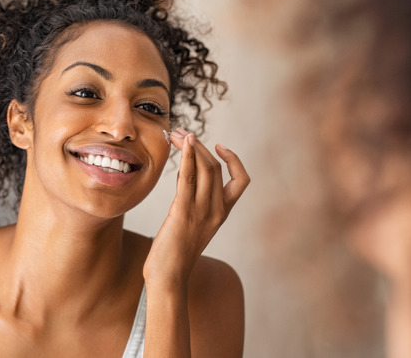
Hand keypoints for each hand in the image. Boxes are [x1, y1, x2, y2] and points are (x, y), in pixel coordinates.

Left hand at [143, 128, 249, 291]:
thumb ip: (194, 204)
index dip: (234, 159)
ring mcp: (202, 211)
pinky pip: (188, 178)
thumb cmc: (175, 255)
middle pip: (216, 167)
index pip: (241, 180)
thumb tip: (185, 180)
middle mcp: (217, 210)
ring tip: (176, 133)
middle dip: (200, 145)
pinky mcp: (183, 212)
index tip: (218, 146)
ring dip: (191, 146)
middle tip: (182, 132)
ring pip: (205, 168)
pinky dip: (186, 156)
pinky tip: (181, 144)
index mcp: (222, 214)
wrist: (168, 277)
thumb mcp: (192, 225)